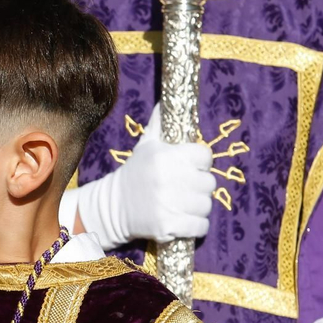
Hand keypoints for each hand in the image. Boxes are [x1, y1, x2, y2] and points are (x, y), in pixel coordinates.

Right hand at [63, 105, 213, 248]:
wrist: (113, 207)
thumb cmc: (135, 173)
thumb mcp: (146, 146)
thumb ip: (159, 123)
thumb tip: (169, 96)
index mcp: (166, 156)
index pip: (205, 156)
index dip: (200, 163)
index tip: (190, 168)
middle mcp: (168, 179)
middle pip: (209, 183)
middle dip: (199, 187)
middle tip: (185, 189)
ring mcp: (169, 204)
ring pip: (206, 205)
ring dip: (198, 208)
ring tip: (183, 205)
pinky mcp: (168, 226)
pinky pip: (200, 226)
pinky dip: (196, 226)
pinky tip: (184, 221)